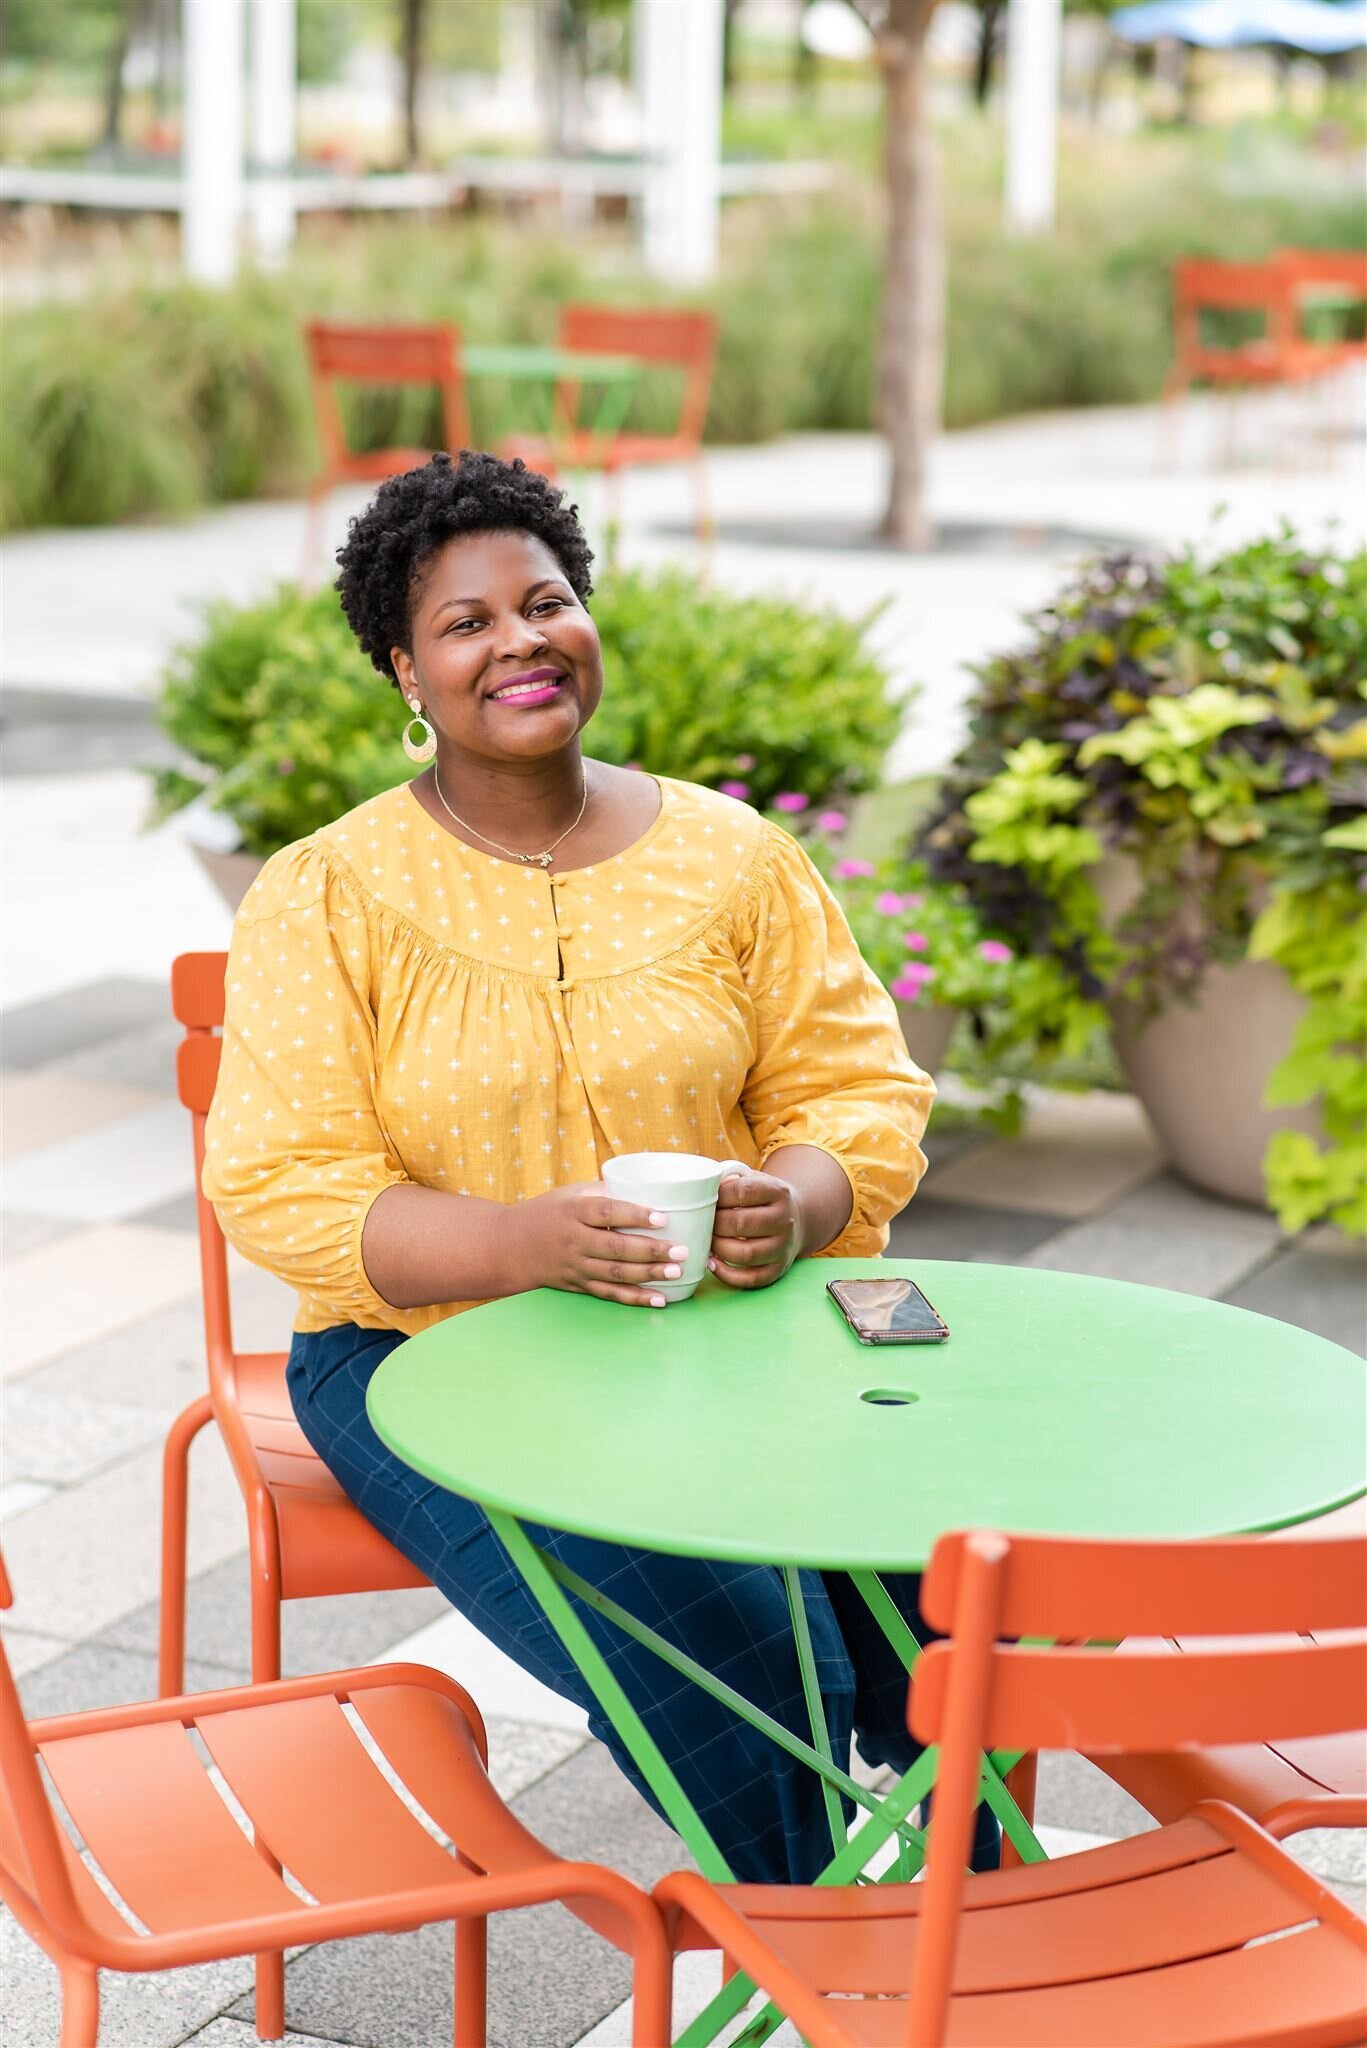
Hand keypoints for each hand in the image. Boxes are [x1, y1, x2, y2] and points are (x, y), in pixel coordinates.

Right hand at [520, 1183, 689, 1307]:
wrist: (509, 1245)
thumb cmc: (548, 1211)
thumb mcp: (571, 1193)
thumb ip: (607, 1192)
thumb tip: (651, 1189)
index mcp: (573, 1210)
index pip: (607, 1212)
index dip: (635, 1215)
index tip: (663, 1217)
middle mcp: (573, 1240)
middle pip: (615, 1248)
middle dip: (651, 1251)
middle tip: (682, 1251)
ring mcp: (575, 1266)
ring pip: (615, 1274)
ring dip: (648, 1275)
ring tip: (677, 1272)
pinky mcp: (577, 1285)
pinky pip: (609, 1294)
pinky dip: (634, 1298)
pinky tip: (659, 1299)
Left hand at [708, 1170, 801, 1291]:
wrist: (796, 1218)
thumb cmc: (763, 1199)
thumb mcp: (755, 1181)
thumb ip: (731, 1180)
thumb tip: (701, 1190)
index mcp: (778, 1192)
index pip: (742, 1191)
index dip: (718, 1196)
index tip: (707, 1199)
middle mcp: (784, 1220)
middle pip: (740, 1223)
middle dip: (715, 1224)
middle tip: (703, 1223)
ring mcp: (783, 1247)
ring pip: (745, 1253)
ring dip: (719, 1248)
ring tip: (708, 1242)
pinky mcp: (778, 1269)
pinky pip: (750, 1279)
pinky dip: (727, 1274)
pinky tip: (713, 1263)